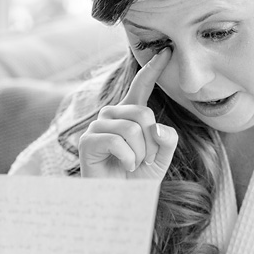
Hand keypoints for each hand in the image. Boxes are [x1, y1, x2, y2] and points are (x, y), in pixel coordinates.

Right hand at [79, 48, 177, 179]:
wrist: (119, 202)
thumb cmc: (138, 179)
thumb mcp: (162, 157)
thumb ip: (166, 138)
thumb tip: (156, 128)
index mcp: (129, 115)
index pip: (141, 87)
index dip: (152, 69)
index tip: (166, 52)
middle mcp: (111, 116)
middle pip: (142, 112)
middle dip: (151, 140)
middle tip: (146, 160)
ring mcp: (97, 127)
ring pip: (130, 128)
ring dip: (140, 153)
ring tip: (134, 165)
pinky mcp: (87, 142)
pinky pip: (115, 140)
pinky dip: (128, 158)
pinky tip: (124, 166)